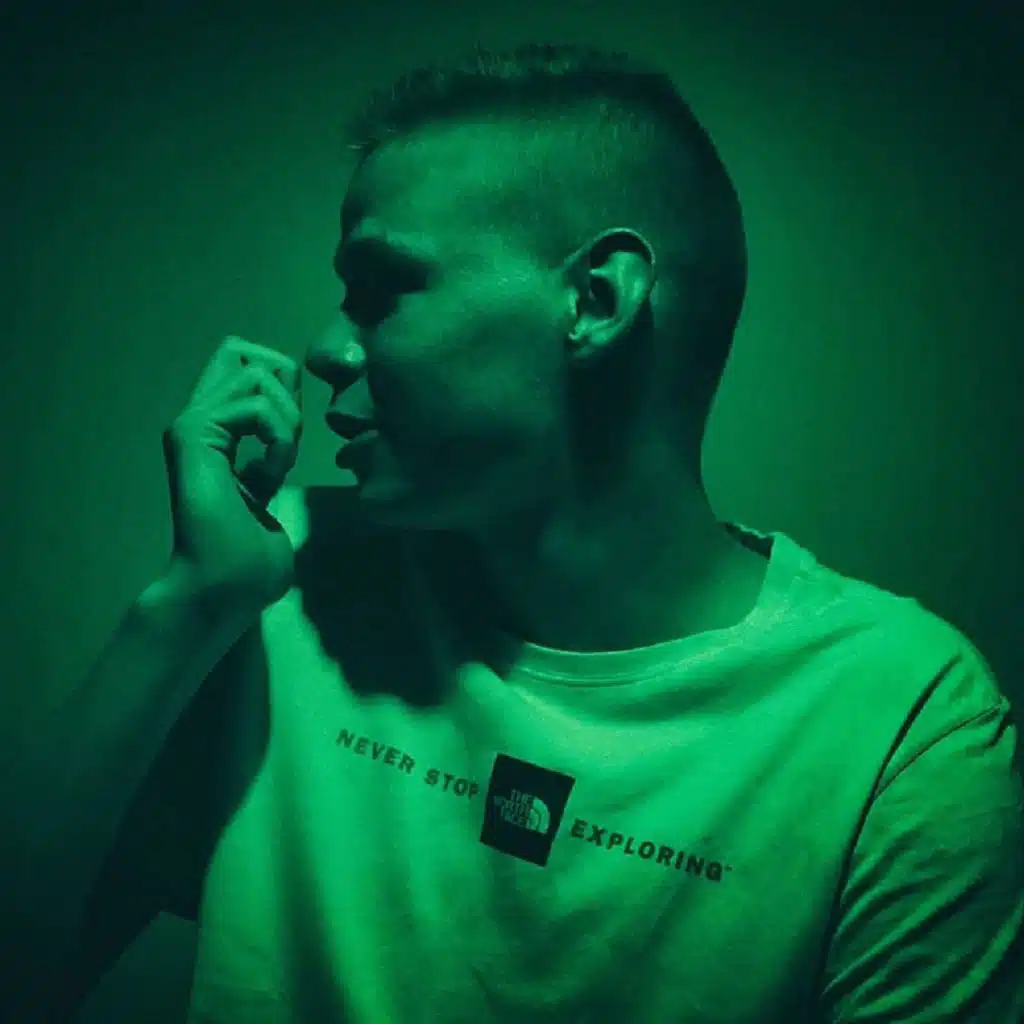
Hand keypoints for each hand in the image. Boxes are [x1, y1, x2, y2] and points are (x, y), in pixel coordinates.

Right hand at [161, 335, 302, 613]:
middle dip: (283, 385)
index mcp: (217, 435)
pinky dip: (280, 439)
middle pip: (237, 349)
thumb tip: (285, 435)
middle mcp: (200, 422)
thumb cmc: (249, 563)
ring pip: (255, 371)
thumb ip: (270, 460)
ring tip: (278, 463)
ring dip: (287, 419)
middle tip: (285, 441)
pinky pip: (256, 405)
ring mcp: (193, 425)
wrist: (224, 590)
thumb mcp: (269, 496)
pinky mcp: (192, 435)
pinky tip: (269, 475)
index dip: (286, 392)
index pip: (248, 368)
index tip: (289, 449)